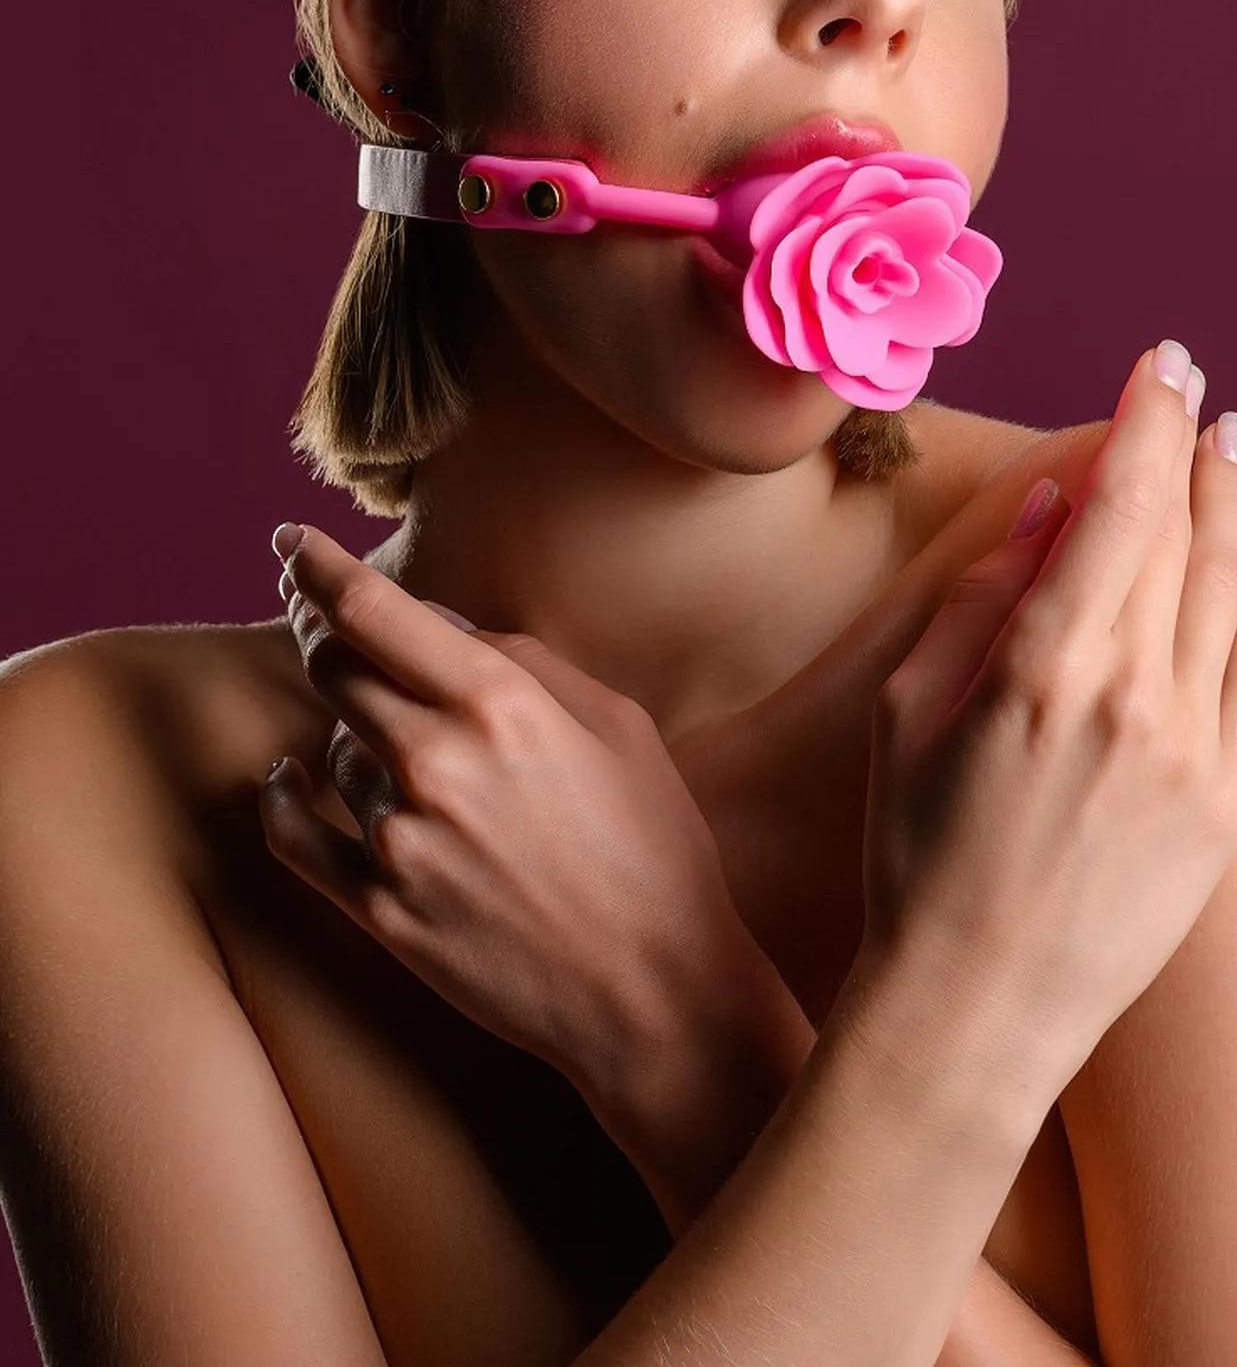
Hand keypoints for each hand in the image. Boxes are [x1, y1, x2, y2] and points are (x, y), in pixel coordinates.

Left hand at [259, 525, 755, 1111]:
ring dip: (353, 731)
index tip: (288, 540)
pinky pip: (297, 836)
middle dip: (316, 630)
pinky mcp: (380, 911)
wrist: (654, 995)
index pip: (371, 612)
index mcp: (499, 706)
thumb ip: (522, 660)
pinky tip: (285, 777)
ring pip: (332, 749)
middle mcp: (435, 765)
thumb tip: (440, 627)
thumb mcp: (617, 724)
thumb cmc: (653, 848)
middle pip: (332, 668)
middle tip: (314, 614)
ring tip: (405, 745)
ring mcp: (399, 843)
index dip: (315, 565)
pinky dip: (284, 797)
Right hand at [843, 342, 1236, 1101]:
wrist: (981, 1006)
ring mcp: (1194, 750)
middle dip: (1190, 439)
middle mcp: (1132, 697)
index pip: (1118, 506)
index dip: (1145, 421)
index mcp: (1042, 667)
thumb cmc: (918, 857)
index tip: (1158, 362)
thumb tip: (1046, 510)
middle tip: (1194, 379)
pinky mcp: (1228, 798)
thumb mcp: (908, 716)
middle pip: (1181, 531)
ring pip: (1231, 586)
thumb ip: (980, 601)